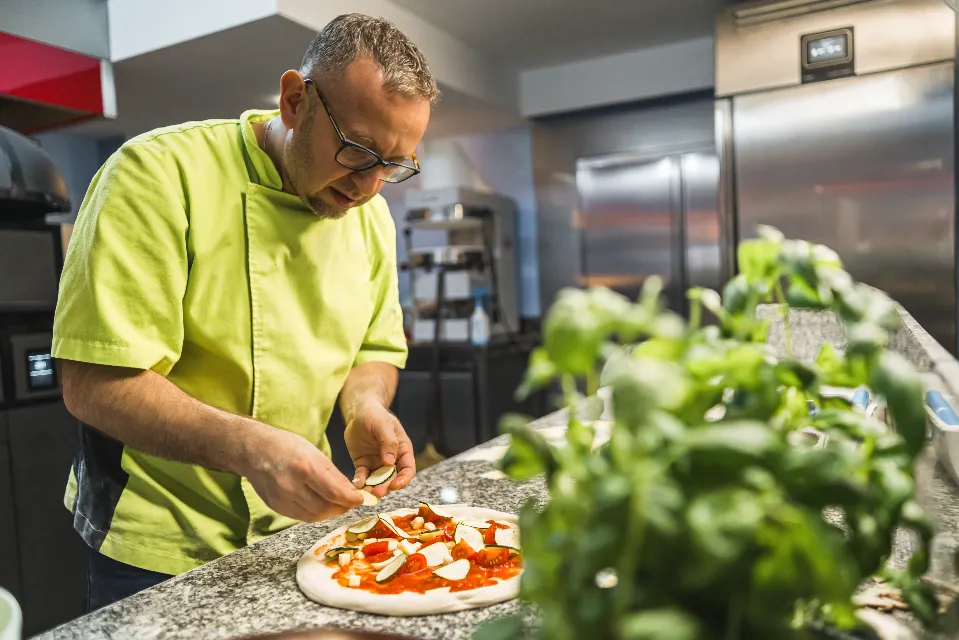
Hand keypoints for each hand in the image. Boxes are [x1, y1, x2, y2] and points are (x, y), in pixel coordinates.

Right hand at [242, 426, 362, 521]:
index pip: (335, 493)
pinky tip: (320, 505)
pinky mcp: (276, 506)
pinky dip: (315, 514)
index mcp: (305, 467)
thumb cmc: (286, 446)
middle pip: (326, 507)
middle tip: (350, 502)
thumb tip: (350, 491)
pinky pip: (301, 516)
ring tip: (337, 504)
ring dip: (330, 512)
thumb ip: (332, 474)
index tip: (359, 499)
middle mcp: (292, 486)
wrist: (253, 450)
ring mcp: (282, 498)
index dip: (351, 500)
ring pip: (314, 516)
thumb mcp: (314, 452)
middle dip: (342, 507)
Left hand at [344, 401, 415, 497]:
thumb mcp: (383, 425)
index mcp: (402, 450)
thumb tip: (390, 461)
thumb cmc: (375, 415)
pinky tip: (357, 484)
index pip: (408, 469)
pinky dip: (361, 482)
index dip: (404, 479)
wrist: (359, 413)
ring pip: (378, 481)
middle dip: (386, 487)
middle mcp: (392, 460)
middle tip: (377, 492)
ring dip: (374, 488)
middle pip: (393, 479)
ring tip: (367, 492)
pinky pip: (363, 477)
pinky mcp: (364, 465)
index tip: (395, 485)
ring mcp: (377, 464)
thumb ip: (388, 442)